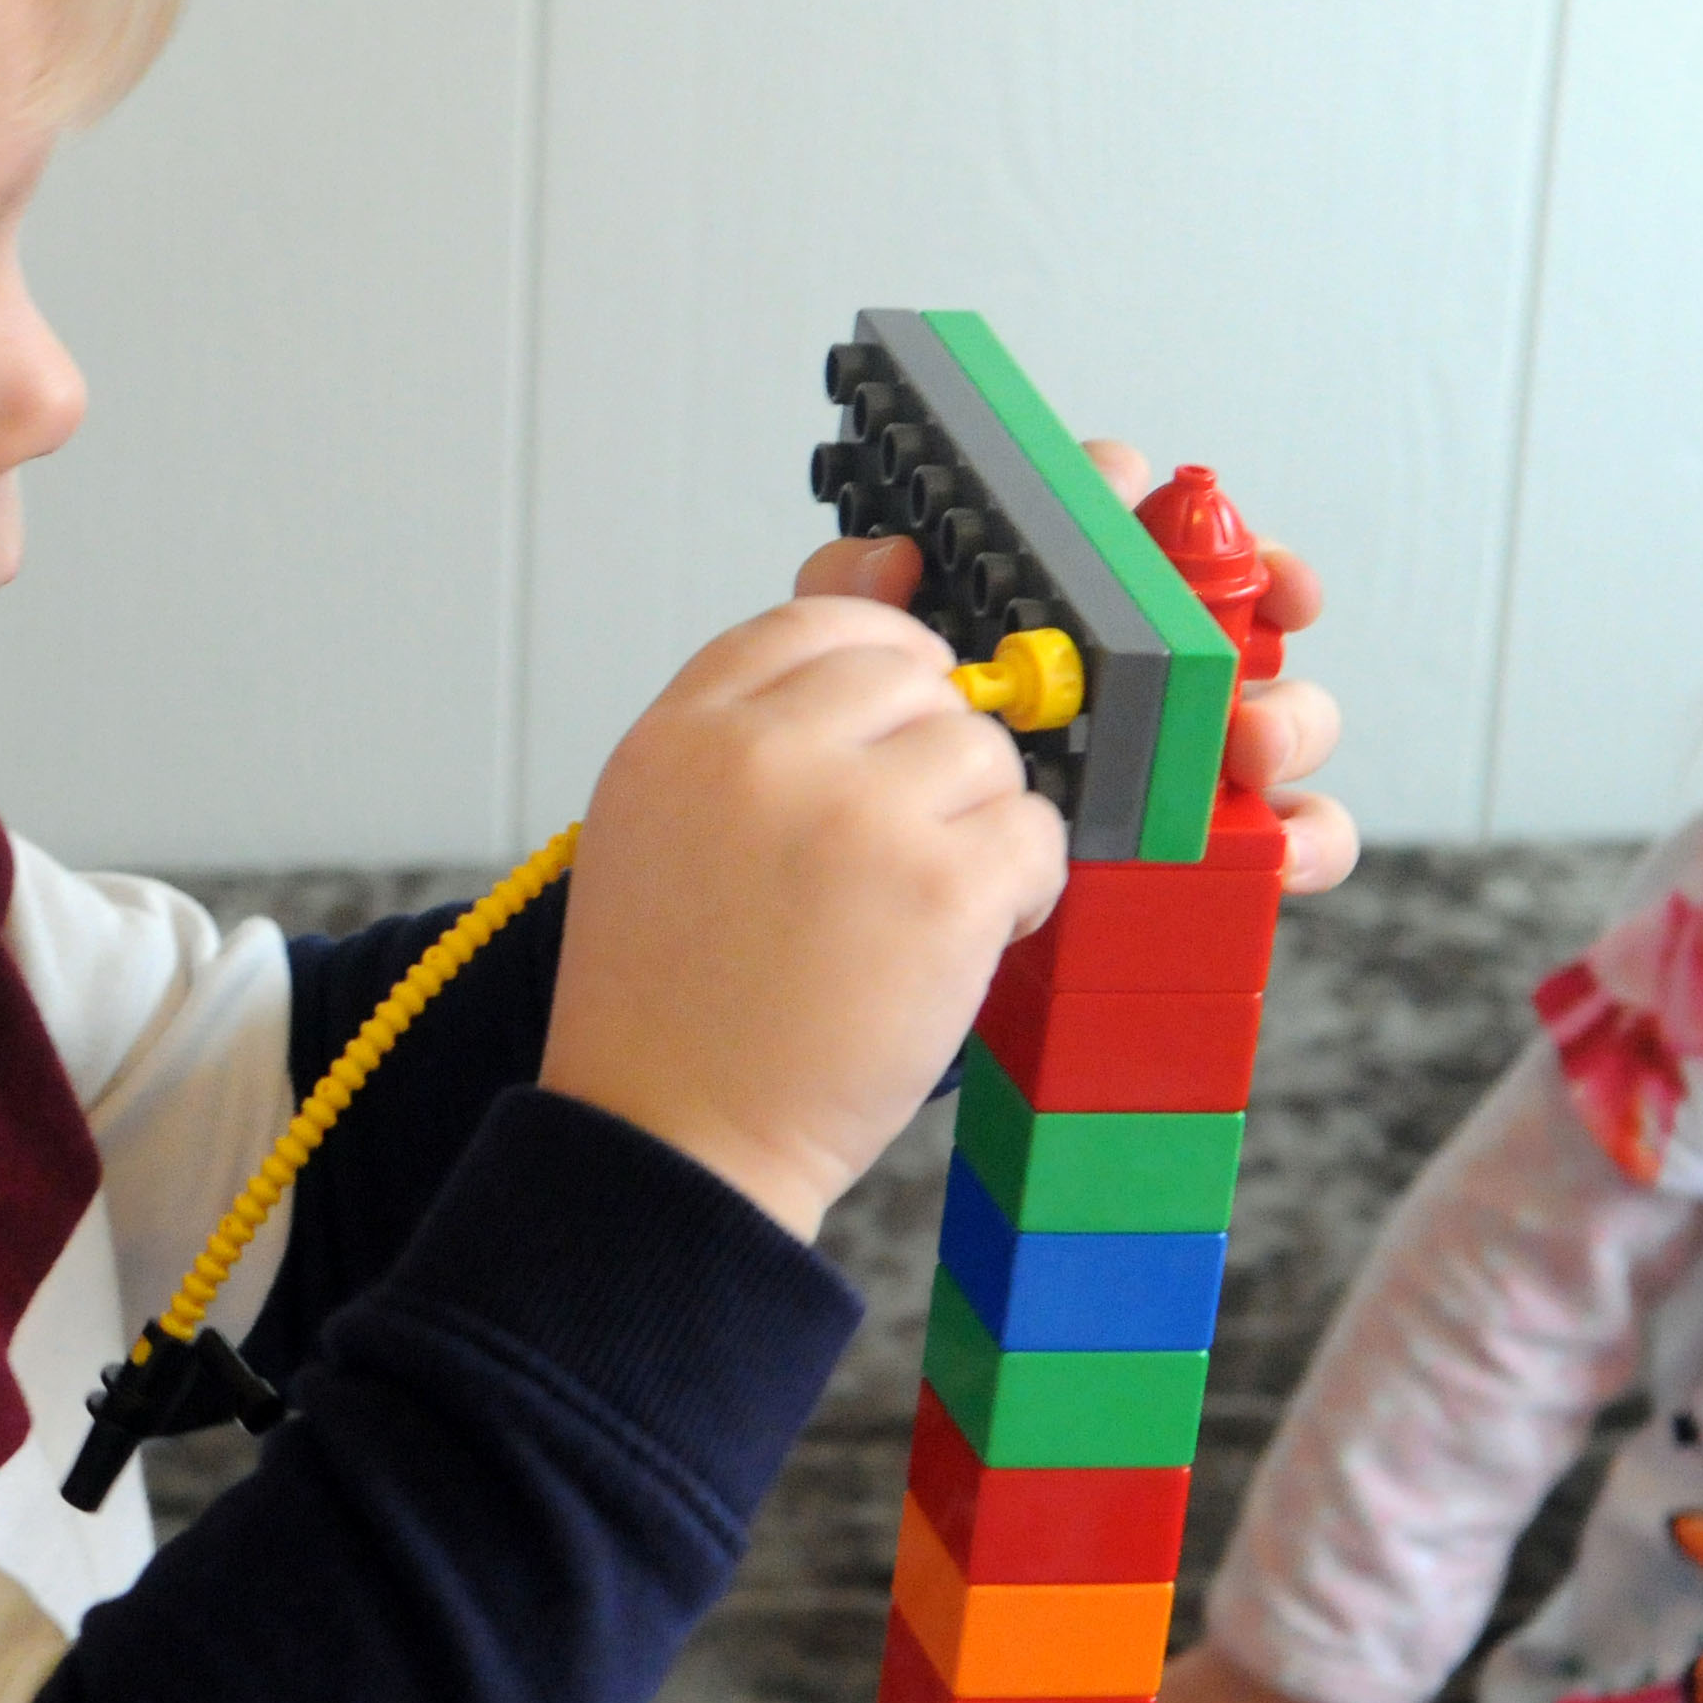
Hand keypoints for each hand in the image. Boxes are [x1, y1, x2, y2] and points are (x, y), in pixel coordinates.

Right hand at [539, 595, 1065, 1238]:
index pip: (813, 623)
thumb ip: (759, 710)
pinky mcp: (938, 889)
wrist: (671, 1140)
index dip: (875, 667)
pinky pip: (1038, 832)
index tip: (890, 724)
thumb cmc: (674, 997)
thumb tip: (894, 561)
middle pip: (913, 674)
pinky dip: (1021, 887)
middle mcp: (756, 756)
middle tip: (902, 840)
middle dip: (932, 751)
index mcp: (679, 735)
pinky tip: (958, 939)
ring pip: (987, 751)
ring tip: (914, 908)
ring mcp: (851, 816)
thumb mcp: (665, 824)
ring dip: (979, 825)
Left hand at [794, 438, 1353, 894]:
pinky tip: (1279, 844)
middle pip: (1229, 603)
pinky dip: (1308, 833)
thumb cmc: (890, 797)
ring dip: (1287, 714)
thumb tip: (890, 551)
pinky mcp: (1219, 846)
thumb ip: (846, 609)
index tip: (1140, 492)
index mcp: (1059, 620)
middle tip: (1255, 600)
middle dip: (1256, 587)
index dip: (1143, 495)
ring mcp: (1188, 759)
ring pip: (1281, 710)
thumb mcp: (851, 696)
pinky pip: (1298, 831)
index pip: (1117, 529)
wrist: (880, 936)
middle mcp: (1138, 677)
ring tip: (1247, 746)